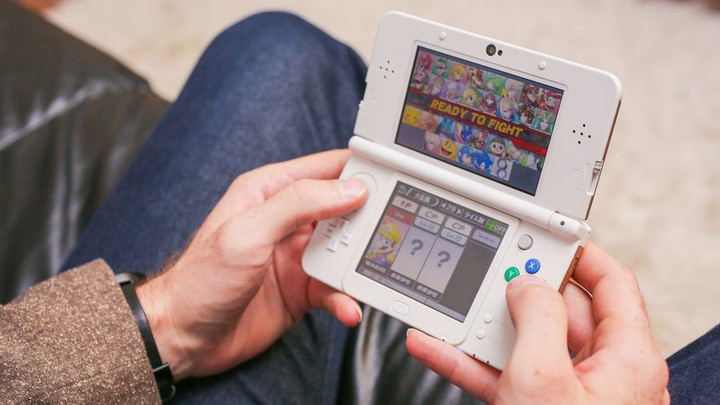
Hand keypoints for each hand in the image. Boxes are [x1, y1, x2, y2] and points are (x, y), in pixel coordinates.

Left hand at [136, 150, 366, 379]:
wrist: (185, 336)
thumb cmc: (201, 279)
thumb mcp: (248, 232)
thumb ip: (298, 204)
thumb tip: (349, 190)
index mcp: (270, 192)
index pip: (325, 169)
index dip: (358, 169)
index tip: (392, 176)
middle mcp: (287, 220)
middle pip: (343, 209)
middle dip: (368, 220)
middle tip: (389, 232)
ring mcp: (296, 255)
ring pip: (344, 251)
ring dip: (358, 264)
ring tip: (369, 275)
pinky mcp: (302, 288)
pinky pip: (334, 288)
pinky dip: (345, 298)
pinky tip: (347, 307)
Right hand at [406, 242, 669, 403]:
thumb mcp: (545, 378)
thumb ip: (538, 318)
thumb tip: (527, 285)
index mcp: (626, 356)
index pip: (609, 283)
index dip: (576, 254)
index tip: (541, 237)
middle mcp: (601, 372)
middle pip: (559, 310)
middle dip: (517, 291)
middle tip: (487, 272)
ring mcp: (565, 394)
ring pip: (523, 343)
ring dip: (481, 326)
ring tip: (450, 307)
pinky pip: (501, 375)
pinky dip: (469, 361)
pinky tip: (435, 346)